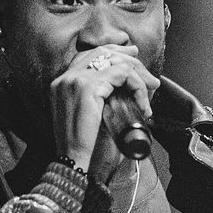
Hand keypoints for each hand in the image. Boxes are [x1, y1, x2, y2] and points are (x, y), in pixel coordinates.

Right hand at [50, 45, 158, 175]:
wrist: (73, 160)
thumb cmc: (83, 146)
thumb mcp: (87, 117)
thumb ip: (97, 100)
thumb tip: (123, 92)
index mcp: (61, 84)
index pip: (87, 56)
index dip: (112, 53)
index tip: (131, 57)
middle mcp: (65, 78)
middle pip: (101, 52)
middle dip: (128, 58)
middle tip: (147, 72)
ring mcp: (74, 80)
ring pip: (114, 61)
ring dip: (137, 73)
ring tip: (151, 87)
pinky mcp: (88, 86)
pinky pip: (122, 74)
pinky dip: (137, 85)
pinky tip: (142, 101)